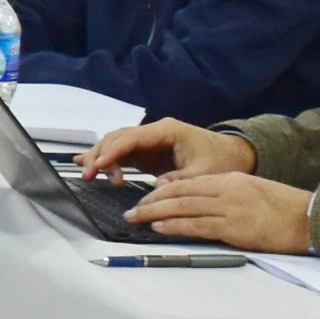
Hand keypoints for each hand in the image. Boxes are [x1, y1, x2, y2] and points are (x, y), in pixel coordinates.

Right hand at [76, 118, 257, 182]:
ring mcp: (149, 141)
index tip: (98, 166)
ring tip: (90, 176)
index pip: (132, 138)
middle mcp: (154, 132)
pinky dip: (105, 158)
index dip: (112, 151)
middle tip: (89, 176)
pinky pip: (121, 152)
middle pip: (117, 138)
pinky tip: (86, 162)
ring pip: (115, 144)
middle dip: (100, 155)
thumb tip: (157, 187)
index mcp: (167, 131)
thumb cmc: (221, 160)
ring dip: (101, 158)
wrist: (233, 154)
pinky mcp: (147, 152)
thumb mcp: (205, 173)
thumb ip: (181, 179)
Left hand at [122, 170, 315, 251]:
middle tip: (132, 209)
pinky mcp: (234, 228)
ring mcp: (229, 208)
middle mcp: (226, 190)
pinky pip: (197, 225)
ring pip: (183, 208)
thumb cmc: (284, 208)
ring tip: (136, 218)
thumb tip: (199, 203)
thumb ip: (226, 193)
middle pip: (179, 193)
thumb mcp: (253, 191)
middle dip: (151, 201)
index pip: (188, 182)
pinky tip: (158, 227)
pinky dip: (174, 225)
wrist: (310, 218)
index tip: (146, 196)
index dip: (163, 189)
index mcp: (230, 179)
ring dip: (155, 213)